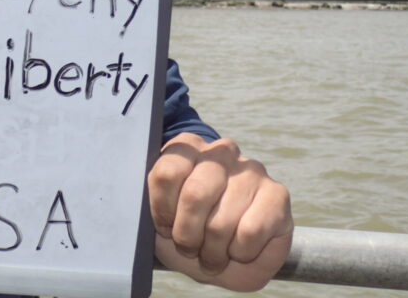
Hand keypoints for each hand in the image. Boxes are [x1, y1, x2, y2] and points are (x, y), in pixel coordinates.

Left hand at [148, 133, 292, 291]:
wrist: (226, 259)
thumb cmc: (188, 232)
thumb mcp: (159, 218)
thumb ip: (145, 203)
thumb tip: (131, 198)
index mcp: (187, 147)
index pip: (167, 173)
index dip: (162, 211)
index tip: (164, 228)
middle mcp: (221, 151)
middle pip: (195, 194)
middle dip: (187, 235)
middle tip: (189, 248)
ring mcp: (251, 170)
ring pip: (221, 220)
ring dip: (212, 250)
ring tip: (211, 254)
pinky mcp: (277, 194)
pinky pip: (250, 231)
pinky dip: (239, 252)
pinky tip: (237, 249)